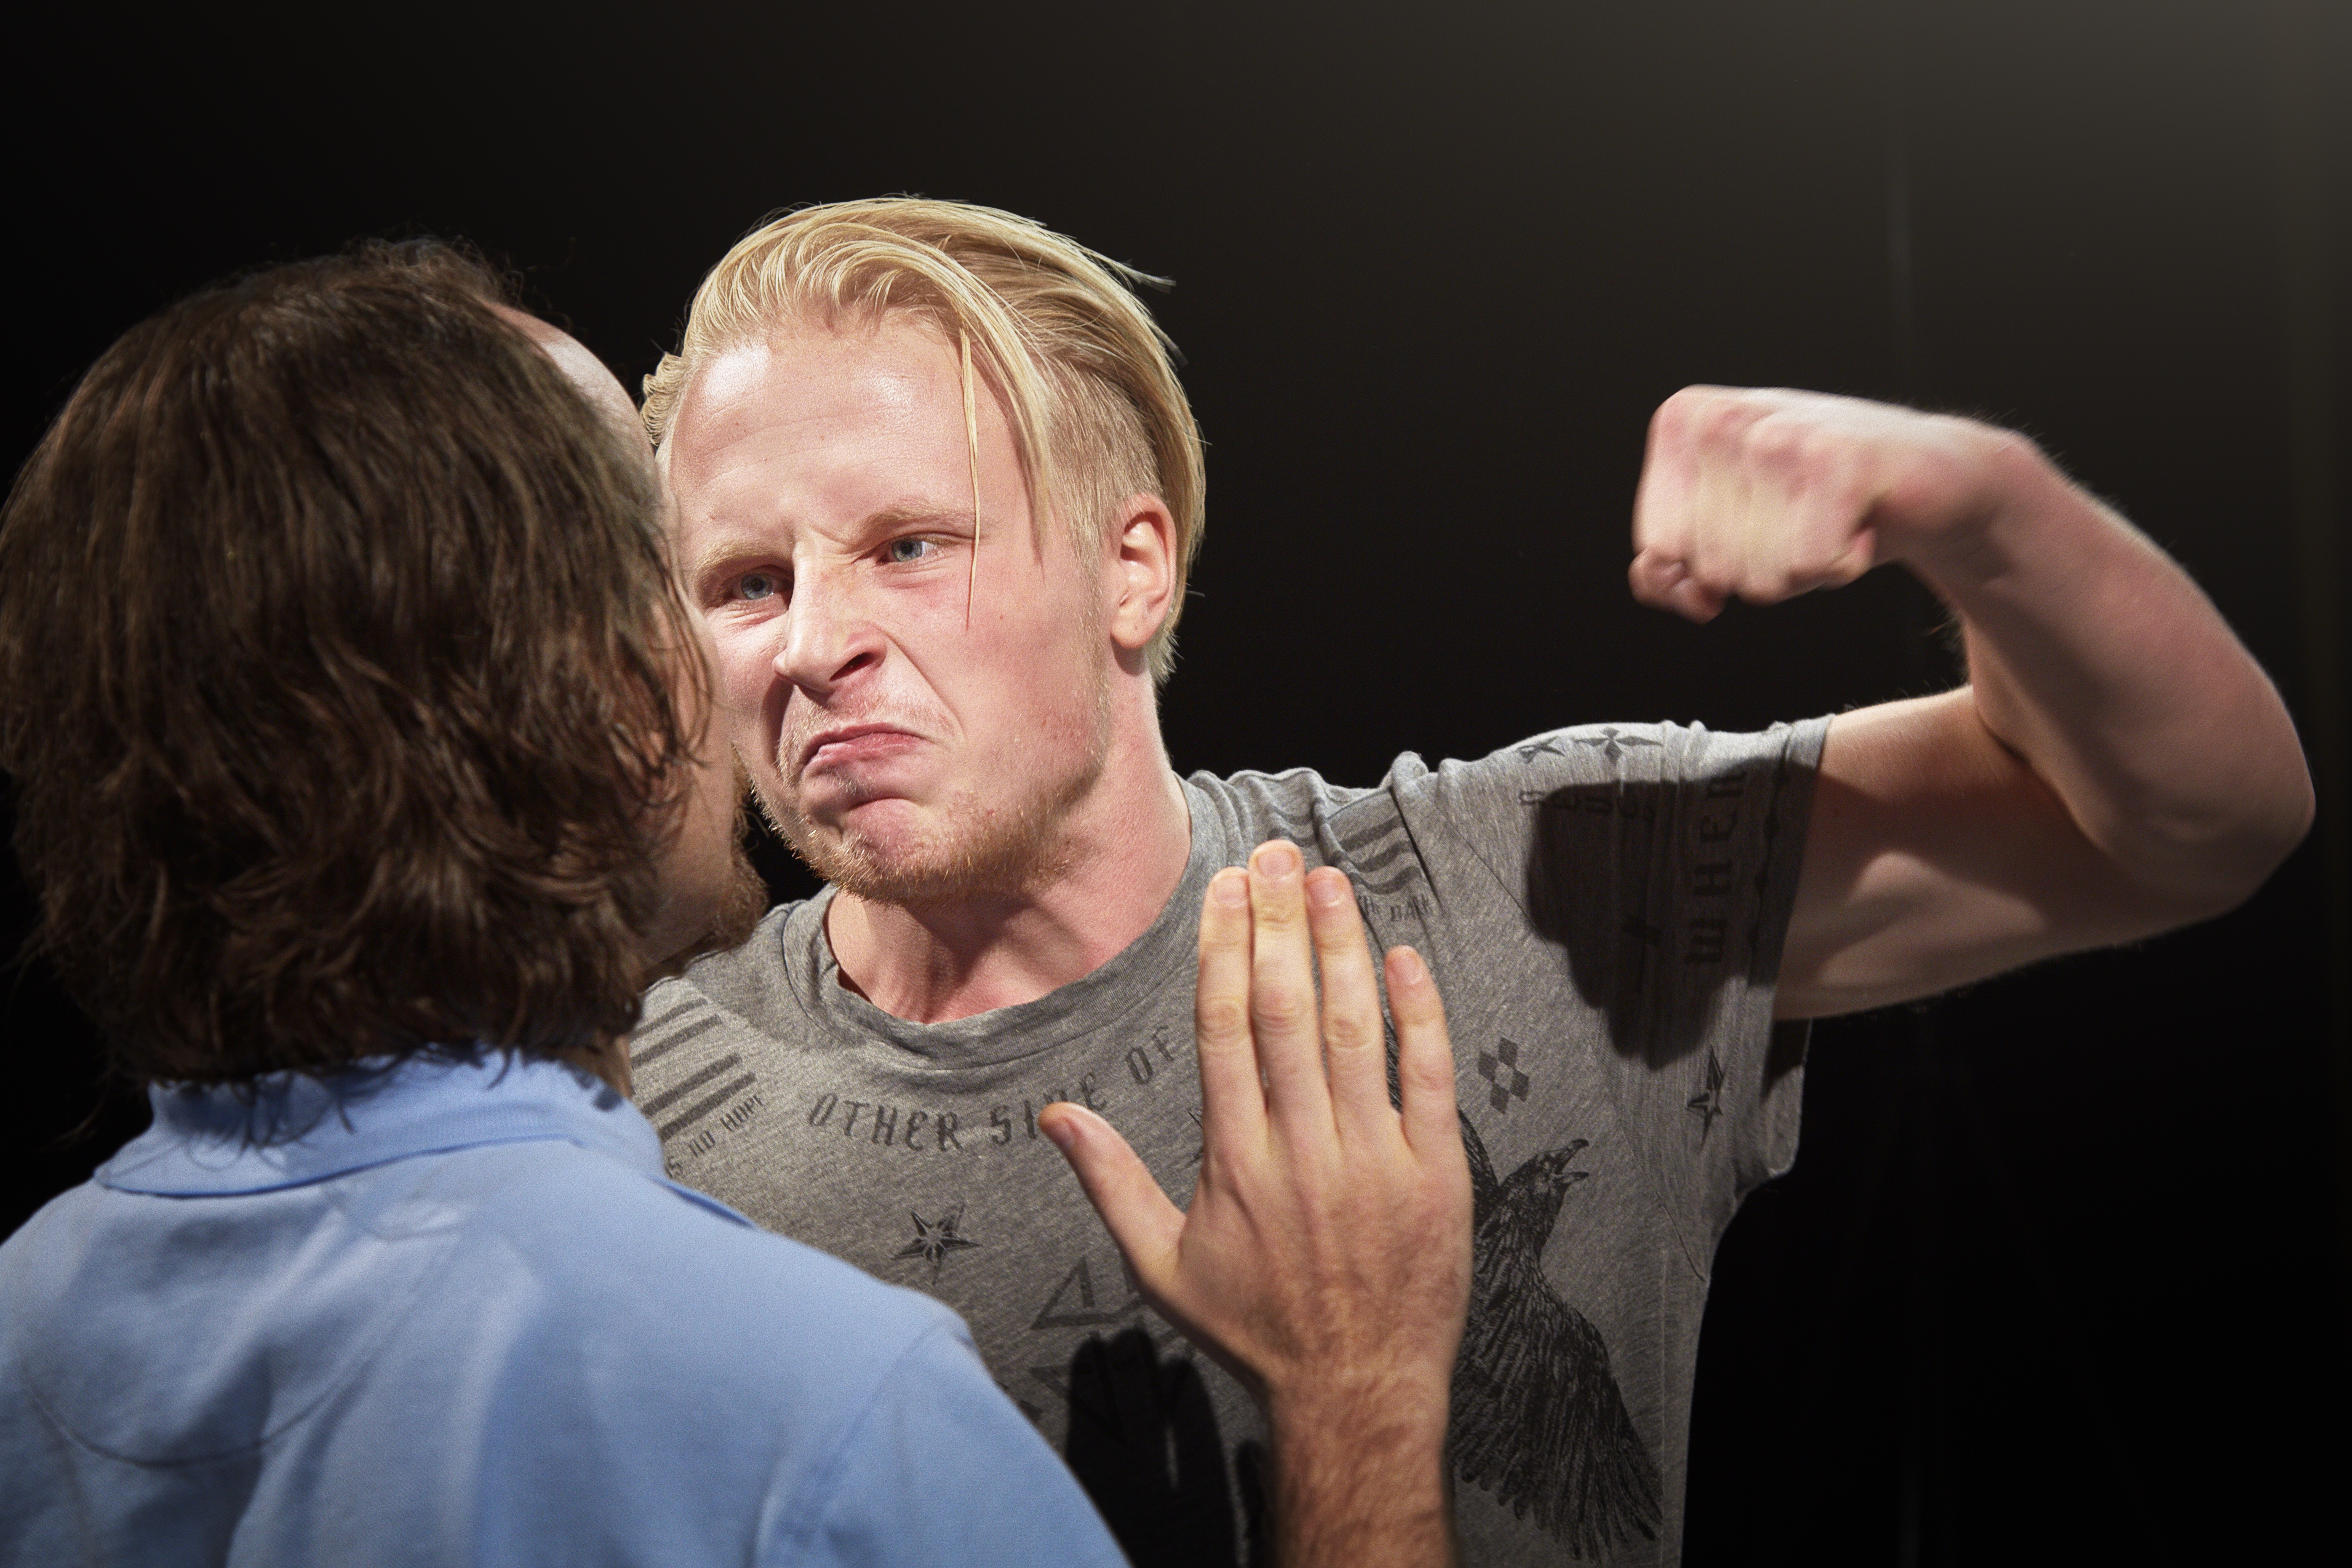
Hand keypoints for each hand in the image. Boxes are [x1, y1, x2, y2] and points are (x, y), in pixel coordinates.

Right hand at [1038, 840, 1470, 1565]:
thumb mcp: (1162, 1265)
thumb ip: (1110, 1182)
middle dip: (1279, 924)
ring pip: (1353, 1031)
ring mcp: (1372, 1160)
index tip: (1229, 890)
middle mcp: (1300, 1149)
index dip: (1225, 949)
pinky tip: (1402, 957)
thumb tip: (1054, 1116)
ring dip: (1341, 947)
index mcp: (1235, 1161)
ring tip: (1330, 881)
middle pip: (1284, 1011)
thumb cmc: (1254, 1327)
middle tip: (1278, 856)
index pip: (1225, 1029)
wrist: (1354, 1392)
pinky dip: (1418, 1015)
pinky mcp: (1435, 1176)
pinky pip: (1428, 1079)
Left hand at [1628, 385, 2040, 620]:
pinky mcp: (1839, 461)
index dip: (1709, 564)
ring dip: (1804, 568)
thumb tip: (1660, 579)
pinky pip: (1810, 568)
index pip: (1658, 550)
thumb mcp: (1727, 529)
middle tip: (1807, 519)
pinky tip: (1861, 523)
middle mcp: (1723, 417)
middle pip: (1710, 569)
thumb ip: (1667, 564)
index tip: (1760, 520)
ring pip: (1759, 577)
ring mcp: (1779, 434)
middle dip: (1763, 567)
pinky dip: (1842, 567)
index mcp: (1684, 421)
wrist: (1933, 479)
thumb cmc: (1820, 501)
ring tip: (1833, 518)